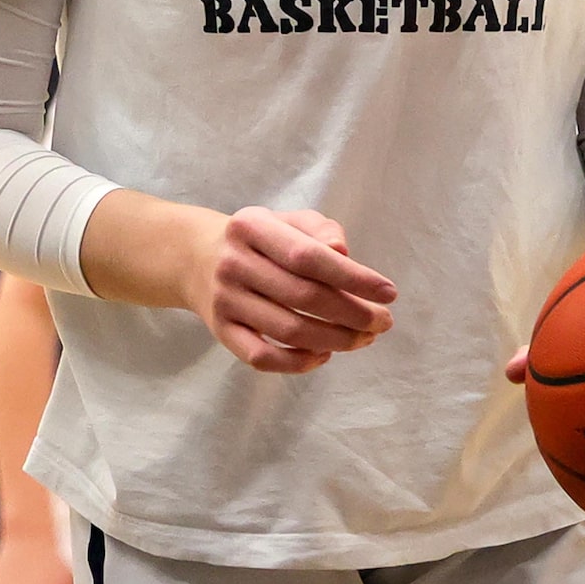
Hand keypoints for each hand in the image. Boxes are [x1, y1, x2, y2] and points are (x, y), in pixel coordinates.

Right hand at [186, 206, 396, 374]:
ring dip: (335, 339)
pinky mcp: (221, 332)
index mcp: (252, 227)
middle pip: (303, 297)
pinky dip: (298, 363)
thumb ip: (320, 231)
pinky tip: (324, 354)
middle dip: (352, 314)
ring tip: (364, 338)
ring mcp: (225, 301)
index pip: (309, 257)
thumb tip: (344, 255)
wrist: (196, 257)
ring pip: (287, 330)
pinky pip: (262, 357)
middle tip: (383, 322)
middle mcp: (234, 263)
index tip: (389, 293)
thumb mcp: (286, 220)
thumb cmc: (259, 239)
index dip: (353, 277)